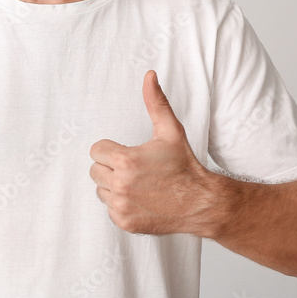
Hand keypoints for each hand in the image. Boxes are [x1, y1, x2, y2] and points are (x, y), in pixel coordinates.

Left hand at [89, 70, 214, 235]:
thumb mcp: (170, 131)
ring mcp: (121, 206)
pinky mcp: (124, 222)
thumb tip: (149, 75)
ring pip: (101, 190)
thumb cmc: (184, 166)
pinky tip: (141, 200)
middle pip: (95, 170)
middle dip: (111, 167)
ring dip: (114, 186)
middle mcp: (120, 184)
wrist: (201, 203)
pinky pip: (109, 209)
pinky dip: (121, 205)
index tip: (129, 154)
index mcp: (125, 160)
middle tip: (136, 169)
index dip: (112, 150)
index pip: (96, 150)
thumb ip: (155, 102)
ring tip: (139, 184)